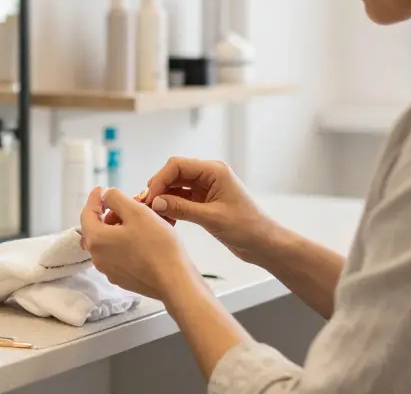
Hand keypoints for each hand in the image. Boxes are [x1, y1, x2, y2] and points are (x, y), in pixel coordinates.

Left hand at [79, 187, 199, 301]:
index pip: (87, 213)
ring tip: (134, 221)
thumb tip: (105, 196)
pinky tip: (139, 239)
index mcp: (96, 239)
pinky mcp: (122, 279)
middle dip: (107, 214)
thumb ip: (116, 199)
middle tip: (123, 205)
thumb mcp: (136, 212)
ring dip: (115, 228)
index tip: (101, 189)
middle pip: (95, 229)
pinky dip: (122, 243)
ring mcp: (109, 270)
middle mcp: (98, 257)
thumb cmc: (157, 245)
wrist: (174, 281)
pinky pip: (116, 255)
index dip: (94, 199)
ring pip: (107, 242)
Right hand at [143, 158, 281, 264]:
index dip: (160, 179)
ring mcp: (206, 188)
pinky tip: (165, 218)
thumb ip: (182, 208)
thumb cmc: (247, 228)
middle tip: (146, 207)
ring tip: (153, 214)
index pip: (177, 165)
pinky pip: (181, 198)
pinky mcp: (204, 201)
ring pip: (175, 186)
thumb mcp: (212, 218)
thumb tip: (155, 202)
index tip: (150, 198)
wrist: (264, 244)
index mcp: (214, 171)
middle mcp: (209, 175)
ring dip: (163, 198)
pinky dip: (171, 207)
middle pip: (174, 174)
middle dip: (158, 188)